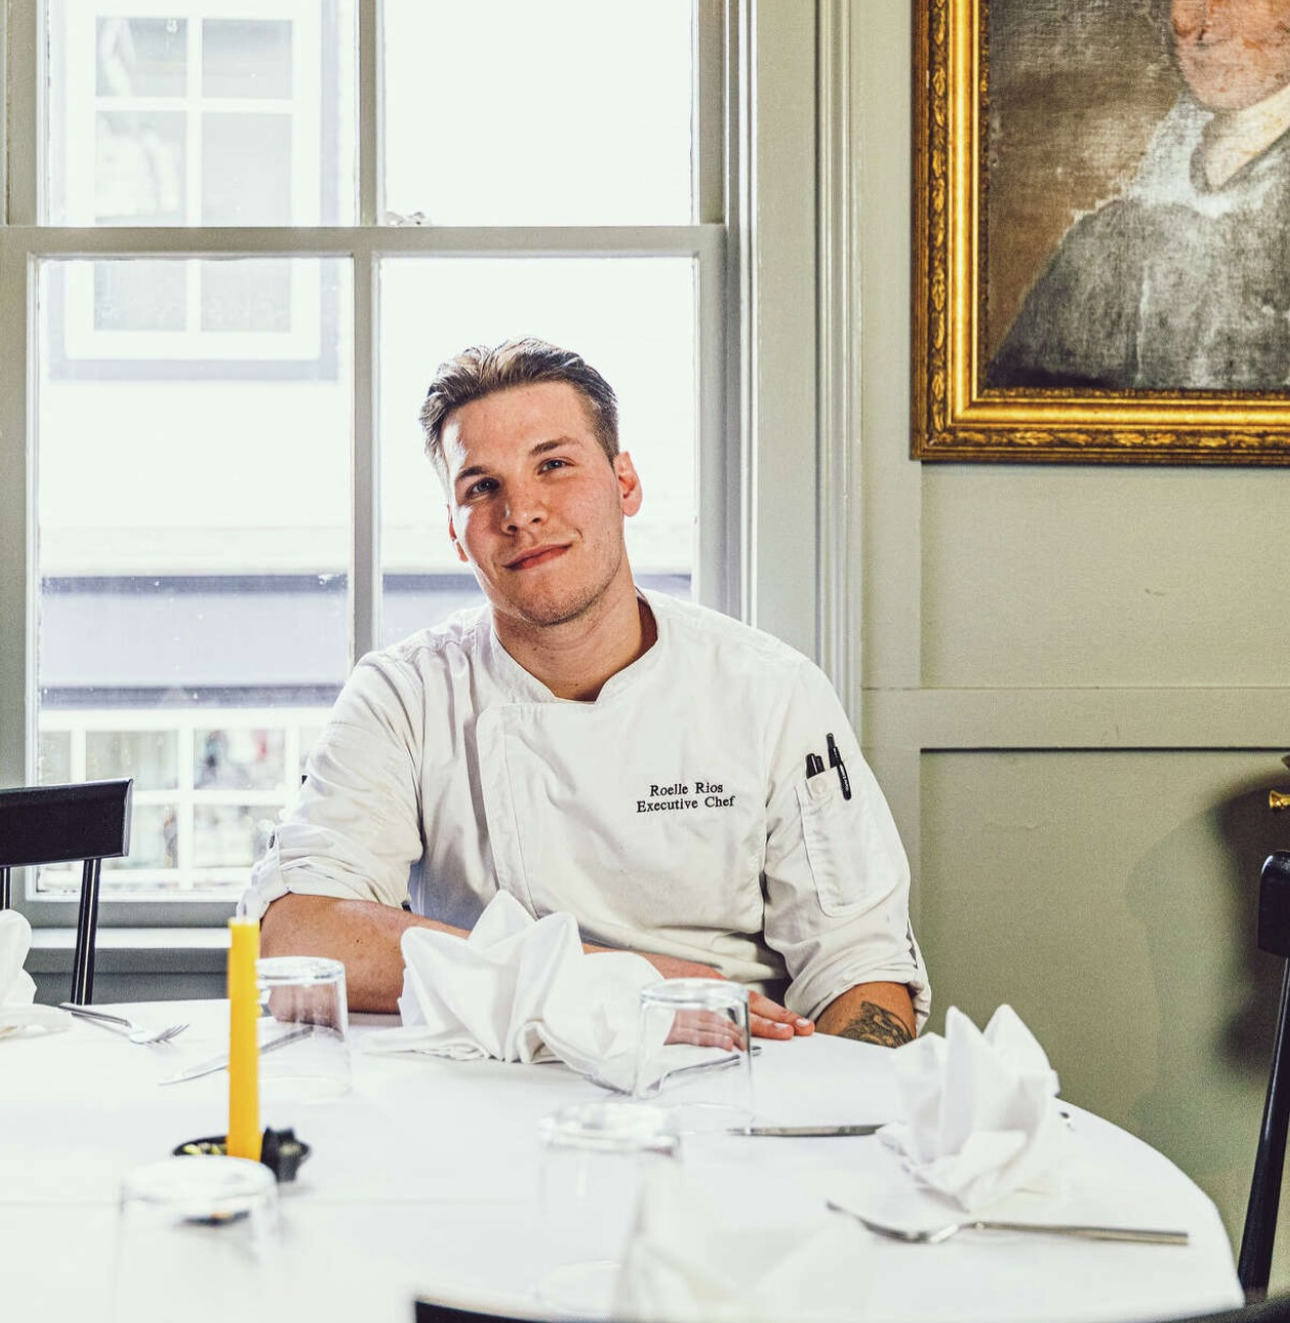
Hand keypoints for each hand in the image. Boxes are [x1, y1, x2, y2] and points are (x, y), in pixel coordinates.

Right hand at [586, 945, 814, 1040]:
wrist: (602, 973)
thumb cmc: (640, 980)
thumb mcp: (679, 986)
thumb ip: (702, 1002)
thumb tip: (729, 1025)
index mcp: (703, 981)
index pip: (746, 999)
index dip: (773, 1012)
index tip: (797, 1024)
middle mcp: (697, 989)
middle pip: (743, 1005)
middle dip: (775, 1019)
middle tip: (802, 1031)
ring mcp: (681, 1003)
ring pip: (725, 1017)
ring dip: (754, 1027)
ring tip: (782, 1037)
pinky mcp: (664, 1016)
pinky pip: (695, 1028)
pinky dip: (715, 1036)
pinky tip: (734, 1043)